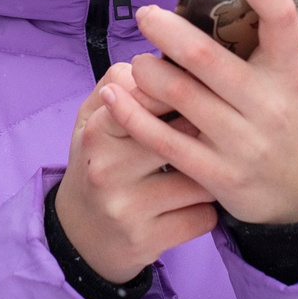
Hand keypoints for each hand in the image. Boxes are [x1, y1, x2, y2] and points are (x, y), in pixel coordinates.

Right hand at [58, 65, 218, 283]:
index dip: (186, 92)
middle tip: (217, 134)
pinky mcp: (148, 241)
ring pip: (202, 180)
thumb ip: (120, 82)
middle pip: (184, 136)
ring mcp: (127, 209)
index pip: (151, 96)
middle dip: (207, 134)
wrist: (80, 238)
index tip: (202, 94)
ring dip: (212, 176)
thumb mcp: (94, 120)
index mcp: (97, 131)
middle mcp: (107, 169)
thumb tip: (160, 57)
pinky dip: (206, 211)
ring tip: (203, 172)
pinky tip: (192, 206)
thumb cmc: (100, 164)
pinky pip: (204, 217)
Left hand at [124, 0, 297, 225]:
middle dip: (168, 30)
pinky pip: (164, 141)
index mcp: (294, 74)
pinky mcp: (215, 174)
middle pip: (208, 58)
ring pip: (180, 97)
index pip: (278, 15)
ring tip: (136, 60)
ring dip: (148, 72)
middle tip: (146, 13)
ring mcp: (240, 143)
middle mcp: (268, 106)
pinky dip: (133, 115)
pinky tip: (113, 93)